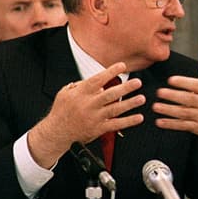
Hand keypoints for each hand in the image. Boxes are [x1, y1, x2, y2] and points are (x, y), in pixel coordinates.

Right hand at [28, 62, 144, 167]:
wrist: (56, 133)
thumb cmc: (61, 111)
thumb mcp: (65, 93)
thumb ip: (81, 85)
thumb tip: (98, 82)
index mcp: (81, 93)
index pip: (98, 80)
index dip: (111, 72)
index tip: (122, 66)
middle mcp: (88, 104)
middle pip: (110, 94)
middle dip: (125, 88)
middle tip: (137, 82)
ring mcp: (94, 117)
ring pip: (115, 109)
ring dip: (130, 104)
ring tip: (141, 98)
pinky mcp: (98, 129)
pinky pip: (116, 125)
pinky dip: (128, 121)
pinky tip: (138, 118)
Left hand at [153, 46, 197, 142]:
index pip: (196, 85)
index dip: (184, 82)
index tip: (170, 80)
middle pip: (189, 99)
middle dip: (173, 96)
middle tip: (158, 92)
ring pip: (184, 113)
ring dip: (168, 110)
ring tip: (155, 106)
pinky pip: (183, 126)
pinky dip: (171, 124)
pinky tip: (159, 121)